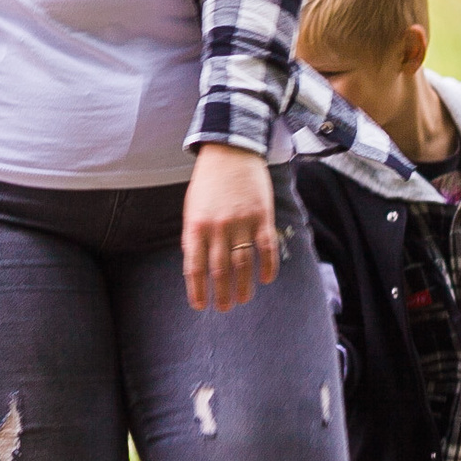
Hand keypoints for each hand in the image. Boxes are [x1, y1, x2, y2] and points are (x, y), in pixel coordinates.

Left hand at [183, 143, 278, 312]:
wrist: (230, 151)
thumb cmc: (208, 182)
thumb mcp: (192, 208)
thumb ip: (194, 236)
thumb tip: (196, 266)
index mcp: (196, 226)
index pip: (194, 267)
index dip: (197, 290)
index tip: (200, 306)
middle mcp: (217, 227)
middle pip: (219, 270)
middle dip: (221, 294)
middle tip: (224, 308)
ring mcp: (241, 222)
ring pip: (243, 264)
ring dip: (243, 286)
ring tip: (243, 299)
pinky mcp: (261, 216)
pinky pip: (266, 248)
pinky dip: (267, 266)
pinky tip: (266, 279)